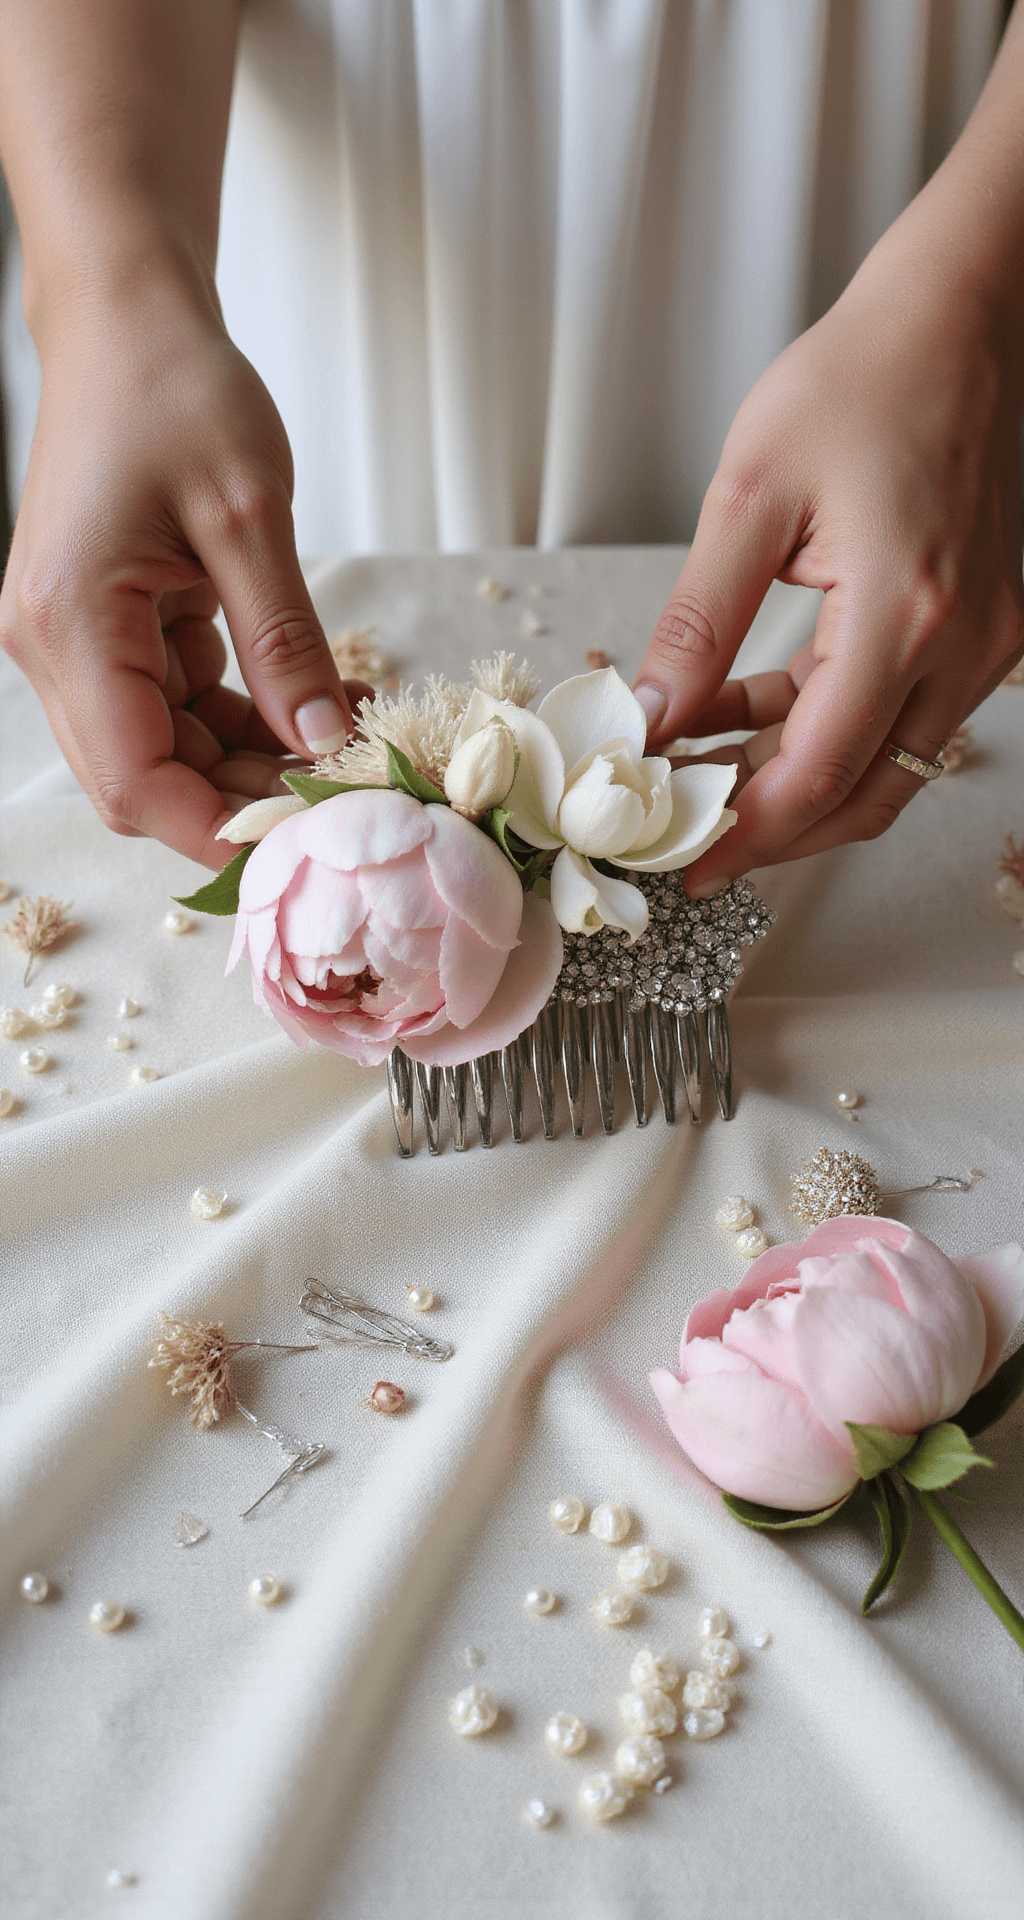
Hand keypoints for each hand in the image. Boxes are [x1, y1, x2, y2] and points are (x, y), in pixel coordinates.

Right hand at [0, 273, 356, 868]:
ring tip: (349, 749)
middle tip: (350, 798)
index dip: (216, 831)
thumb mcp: (249, 515)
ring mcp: (78, 641)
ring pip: (165, 750)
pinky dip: (245, 719)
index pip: (134, 780)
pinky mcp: (111, 628)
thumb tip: (323, 746)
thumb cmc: (174, 388)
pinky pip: (177, 705)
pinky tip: (318, 707)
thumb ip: (286, 641)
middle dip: (244, 802)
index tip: (308, 847)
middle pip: (144, 780)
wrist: (125, 319)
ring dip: (251, 765)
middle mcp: (55, 647)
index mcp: (71, 622)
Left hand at [632, 209, 1023, 892]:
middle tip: (684, 841)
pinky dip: (824, 728)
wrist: (955, 320)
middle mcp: (963, 645)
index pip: (820, 771)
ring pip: (884, 764)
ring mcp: (983, 643)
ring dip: (792, 780)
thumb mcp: (749, 496)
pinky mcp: (979, 629)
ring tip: (698, 774)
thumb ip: (697, 623)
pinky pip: (899, 713)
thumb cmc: (859, 379)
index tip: (684, 864)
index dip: (748, 833)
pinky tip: (743, 713)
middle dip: (770, 829)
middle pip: (863, 792)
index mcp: (907, 613)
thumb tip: (650, 718)